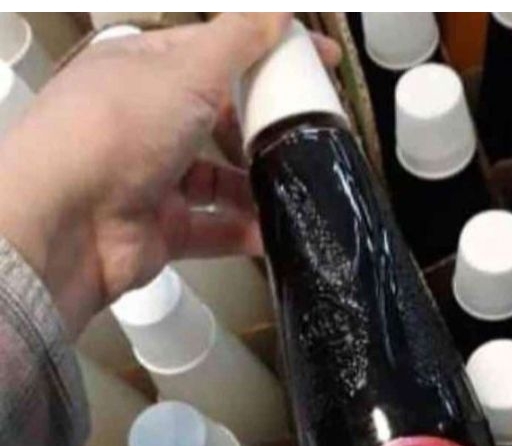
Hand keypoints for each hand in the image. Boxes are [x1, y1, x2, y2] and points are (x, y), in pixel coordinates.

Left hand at [0, 13, 339, 336]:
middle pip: (221, 120)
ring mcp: (154, 178)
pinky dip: (244, 232)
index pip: (218, 53)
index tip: (321, 63)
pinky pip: (214, 229)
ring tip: (298, 187)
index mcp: (146, 70)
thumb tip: (279, 11)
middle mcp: (148, 122)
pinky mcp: (162, 230)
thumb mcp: (184, 71)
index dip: (270, 53)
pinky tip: (274, 232)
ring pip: (220, 180)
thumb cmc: (114, 130)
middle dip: (265, 128)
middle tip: (312, 134)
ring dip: (257, 186)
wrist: (65, 221)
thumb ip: (238, 42)